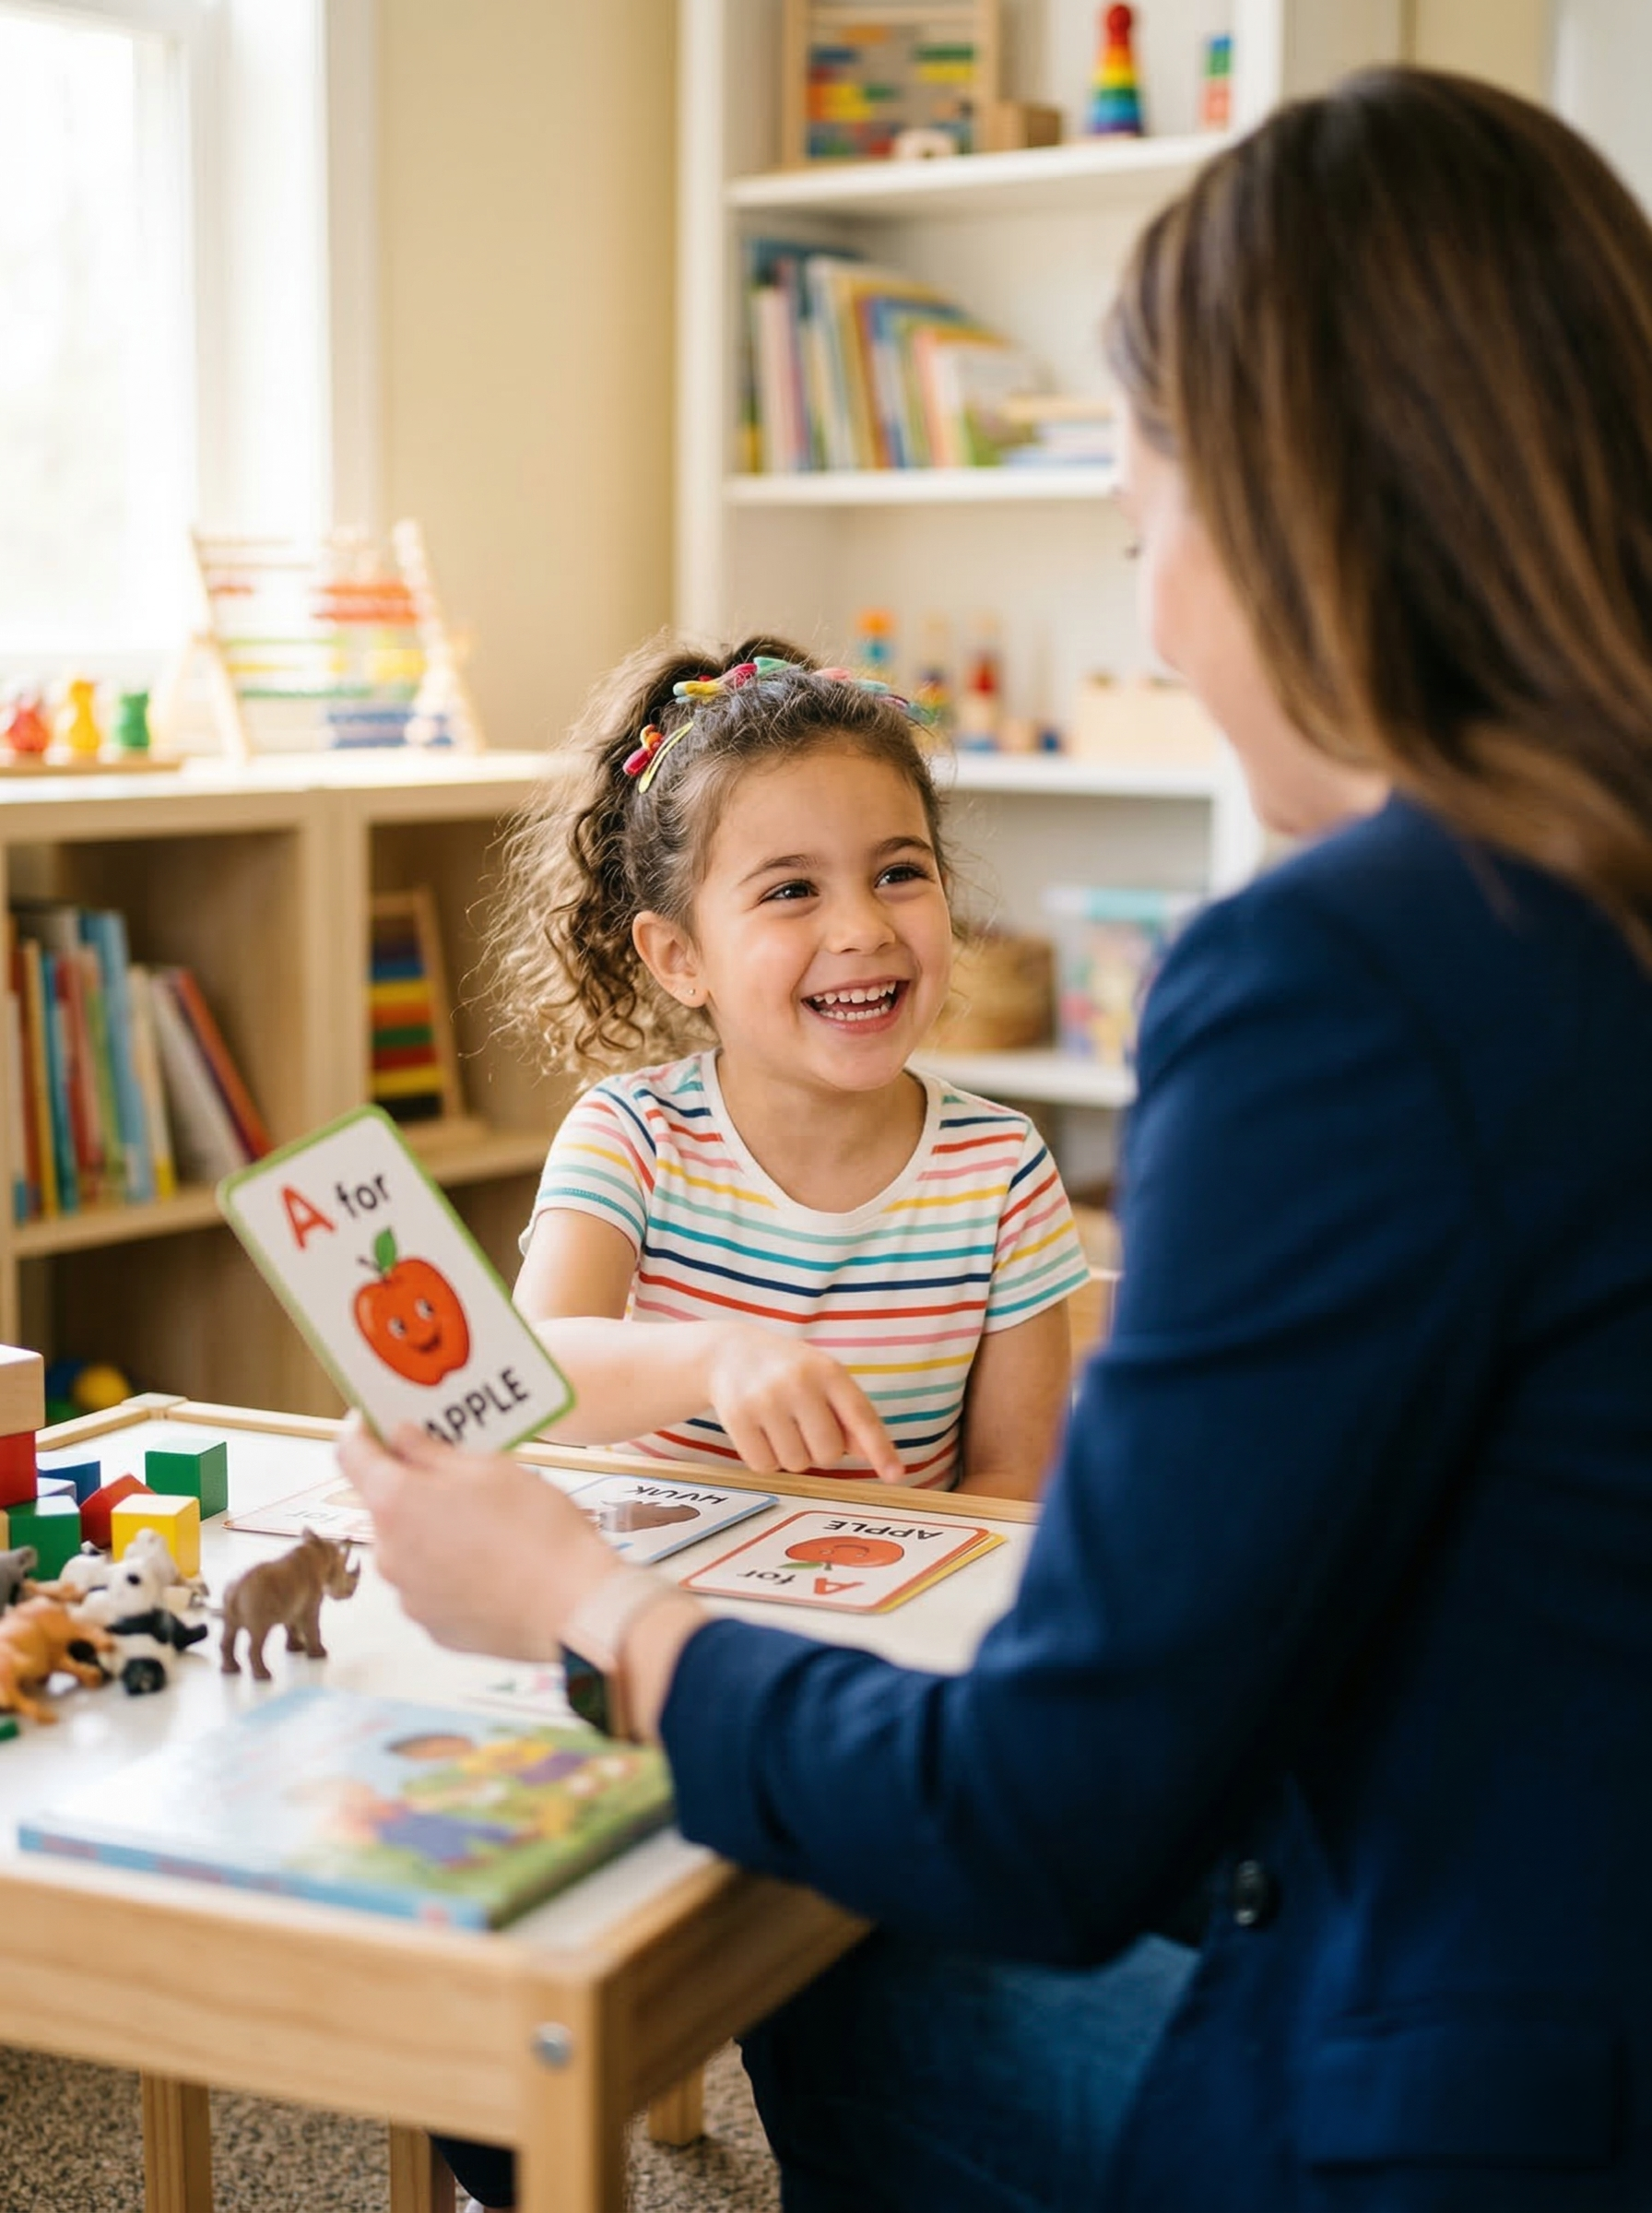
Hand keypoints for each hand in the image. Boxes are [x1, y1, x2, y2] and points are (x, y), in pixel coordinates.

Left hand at [338, 1416, 619, 1660]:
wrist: (574, 1608)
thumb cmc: (537, 1530)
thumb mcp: (489, 1469)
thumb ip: (433, 1451)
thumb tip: (402, 1436)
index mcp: (396, 1502)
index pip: (350, 1453)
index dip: (363, 1429)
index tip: (378, 1420)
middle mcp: (388, 1551)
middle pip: (385, 1504)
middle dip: (413, 1487)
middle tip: (459, 1476)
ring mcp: (407, 1595)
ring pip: (408, 1547)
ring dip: (432, 1531)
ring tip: (486, 1526)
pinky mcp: (432, 1625)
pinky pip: (430, 1586)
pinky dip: (450, 1571)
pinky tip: (492, 1564)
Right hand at [703, 1327, 903, 1482]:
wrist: (729, 1352)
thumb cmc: (789, 1372)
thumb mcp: (823, 1380)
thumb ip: (850, 1416)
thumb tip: (873, 1456)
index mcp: (828, 1371)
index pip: (861, 1416)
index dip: (880, 1449)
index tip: (896, 1476)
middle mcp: (798, 1383)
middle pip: (828, 1453)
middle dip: (821, 1451)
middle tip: (805, 1427)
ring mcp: (765, 1400)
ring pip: (796, 1463)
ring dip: (792, 1455)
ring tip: (780, 1425)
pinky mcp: (736, 1417)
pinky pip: (765, 1466)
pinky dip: (766, 1459)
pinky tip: (760, 1432)